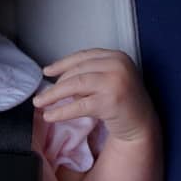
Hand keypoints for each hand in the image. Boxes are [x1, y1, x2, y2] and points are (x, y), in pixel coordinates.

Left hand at [33, 49, 155, 141]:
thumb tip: (58, 82)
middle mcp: (117, 65)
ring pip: (76, 85)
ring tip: (40, 103)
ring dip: (54, 95)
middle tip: (40, 96)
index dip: (62, 64)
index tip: (46, 71)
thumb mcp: (107, 82)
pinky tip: (50, 116)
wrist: (141, 124)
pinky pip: (80, 105)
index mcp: (116, 56)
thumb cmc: (122, 103)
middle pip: (77, 71)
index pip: (83, 57)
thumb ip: (88, 77)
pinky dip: (62, 111)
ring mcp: (115, 82)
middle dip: (55, 84)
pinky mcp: (110, 101)